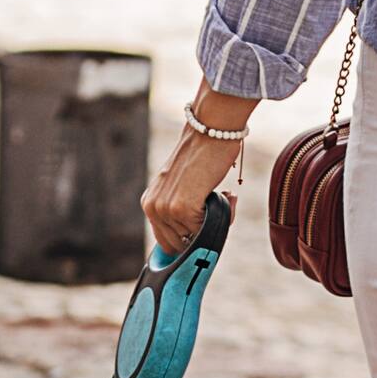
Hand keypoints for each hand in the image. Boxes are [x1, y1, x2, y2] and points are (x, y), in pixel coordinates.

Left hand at [141, 128, 241, 256]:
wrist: (209, 133)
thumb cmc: (201, 157)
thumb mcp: (180, 188)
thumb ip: (180, 211)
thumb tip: (195, 239)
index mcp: (149, 204)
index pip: (167, 243)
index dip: (190, 241)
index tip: (207, 232)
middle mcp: (153, 208)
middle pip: (182, 244)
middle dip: (204, 234)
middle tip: (221, 211)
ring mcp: (166, 209)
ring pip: (196, 237)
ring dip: (217, 223)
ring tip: (225, 198)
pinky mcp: (183, 208)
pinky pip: (207, 230)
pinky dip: (223, 216)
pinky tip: (227, 196)